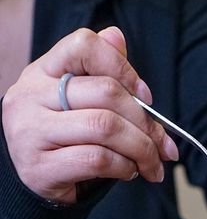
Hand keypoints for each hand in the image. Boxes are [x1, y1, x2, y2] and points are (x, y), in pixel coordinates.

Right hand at [2, 26, 177, 204]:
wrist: (33, 182)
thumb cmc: (63, 136)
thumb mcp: (76, 100)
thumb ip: (99, 71)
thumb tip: (117, 37)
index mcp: (41, 71)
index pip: (84, 45)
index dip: (123, 68)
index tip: (146, 97)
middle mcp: (30, 96)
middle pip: (106, 93)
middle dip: (147, 123)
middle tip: (165, 146)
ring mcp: (31, 132)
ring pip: (105, 128)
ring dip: (141, 149)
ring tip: (151, 163)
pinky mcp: (39, 168)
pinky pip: (97, 160)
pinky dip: (124, 167)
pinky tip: (129, 171)